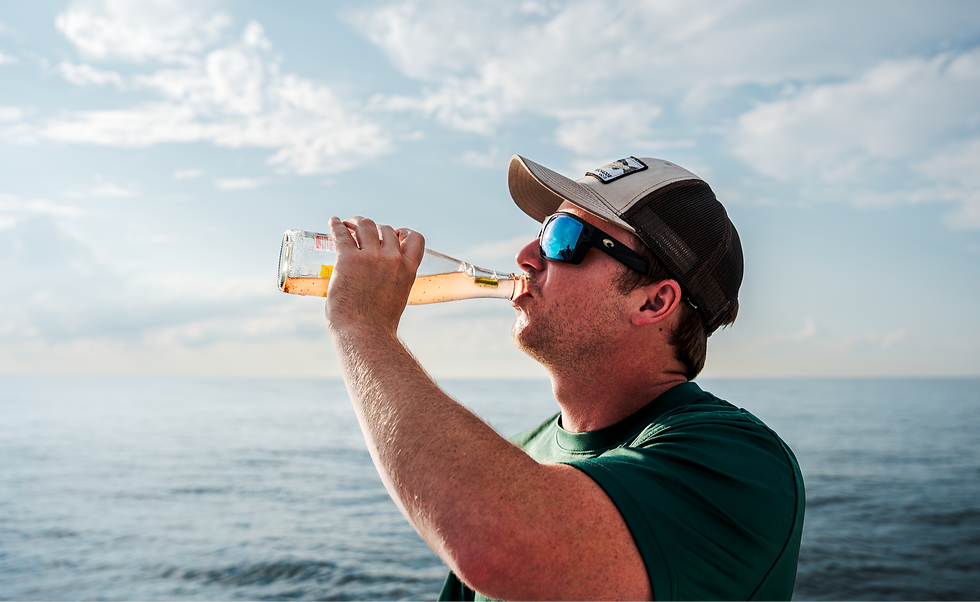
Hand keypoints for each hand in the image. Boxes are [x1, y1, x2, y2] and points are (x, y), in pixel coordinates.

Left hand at [323, 215, 424, 335]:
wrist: (365, 334)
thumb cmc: (378, 325)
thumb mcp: (397, 299)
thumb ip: (393, 284)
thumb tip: (378, 285)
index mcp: (408, 270)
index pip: (415, 239)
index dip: (404, 232)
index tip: (394, 234)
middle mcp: (392, 259)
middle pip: (386, 229)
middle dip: (375, 228)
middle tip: (362, 232)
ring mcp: (371, 257)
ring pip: (365, 225)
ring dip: (356, 221)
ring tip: (347, 224)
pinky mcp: (348, 259)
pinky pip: (342, 234)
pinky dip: (336, 225)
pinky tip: (333, 222)